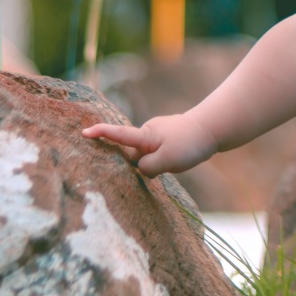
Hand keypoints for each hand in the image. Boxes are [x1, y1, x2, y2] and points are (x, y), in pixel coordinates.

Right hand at [82, 112, 216, 177]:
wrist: (213, 128)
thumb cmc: (189, 144)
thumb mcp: (166, 162)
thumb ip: (147, 168)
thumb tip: (139, 168)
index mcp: (145, 135)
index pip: (118, 135)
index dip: (100, 134)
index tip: (83, 133)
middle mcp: (148, 132)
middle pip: (134, 155)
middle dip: (140, 164)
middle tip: (163, 166)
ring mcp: (158, 134)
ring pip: (147, 156)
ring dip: (156, 163)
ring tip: (177, 161)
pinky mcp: (167, 138)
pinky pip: (158, 153)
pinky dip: (163, 160)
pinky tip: (179, 159)